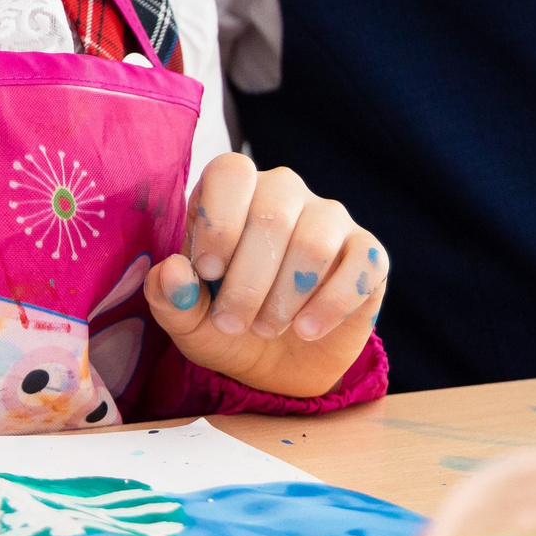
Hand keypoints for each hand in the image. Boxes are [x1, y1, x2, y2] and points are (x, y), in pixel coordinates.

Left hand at [144, 154, 385, 397]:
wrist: (278, 363)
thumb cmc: (226, 325)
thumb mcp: (186, 319)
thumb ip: (167, 295)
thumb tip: (173, 271)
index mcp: (233, 192)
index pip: (231, 171)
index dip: (219, 221)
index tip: (208, 272)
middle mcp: (284, 192)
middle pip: (272, 214)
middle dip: (247, 281)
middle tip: (232, 323)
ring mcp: (330, 219)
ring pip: (315, 242)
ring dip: (285, 297)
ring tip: (266, 328)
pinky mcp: (368, 254)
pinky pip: (361, 266)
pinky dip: (330, 305)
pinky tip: (307, 329)